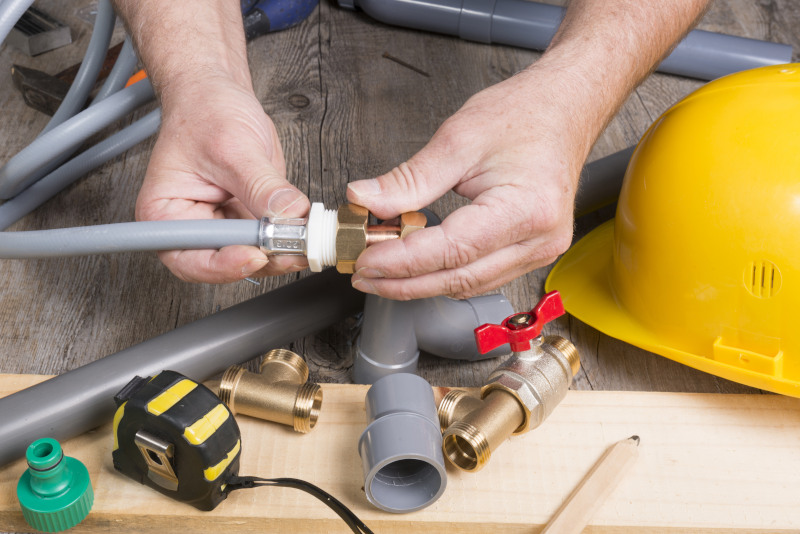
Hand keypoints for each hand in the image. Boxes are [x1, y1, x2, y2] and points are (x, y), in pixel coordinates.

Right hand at [136, 77, 309, 282]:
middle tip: (291, 249)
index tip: (255, 255)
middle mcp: (190, 226)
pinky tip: (305, 231)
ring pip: (252, 255)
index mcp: (164, 213)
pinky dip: (289, 238)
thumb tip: (286, 214)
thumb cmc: (204, 112)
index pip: (188, 258)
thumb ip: (260, 185)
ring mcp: (222, 224)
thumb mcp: (232, 146)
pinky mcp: (248, 218)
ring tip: (304, 240)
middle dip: (260, 259)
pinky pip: (269, 239)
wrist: (217, 93)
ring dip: (281, 252)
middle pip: (223, 262)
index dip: (222, 264)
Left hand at [347, 66, 594, 299]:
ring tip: (381, 270)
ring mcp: (539, 251)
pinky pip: (481, 276)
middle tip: (362, 273)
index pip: (451, 251)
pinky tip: (416, 265)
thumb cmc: (526, 115)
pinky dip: (444, 274)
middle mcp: (539, 240)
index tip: (364, 259)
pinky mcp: (532, 252)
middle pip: (459, 279)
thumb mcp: (459, 138)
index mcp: (526, 210)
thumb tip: (366, 200)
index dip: (402, 261)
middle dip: (403, 282)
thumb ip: (409, 178)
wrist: (566, 108)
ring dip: (421, 282)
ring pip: (468, 285)